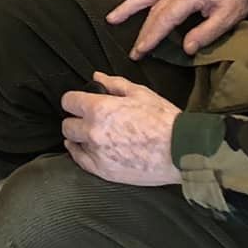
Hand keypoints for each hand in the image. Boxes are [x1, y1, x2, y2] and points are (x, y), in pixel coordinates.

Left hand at [60, 73, 181, 184]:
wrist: (180, 150)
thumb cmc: (164, 120)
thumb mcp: (140, 93)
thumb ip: (114, 84)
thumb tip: (97, 76)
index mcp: (100, 109)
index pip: (69, 101)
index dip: (73, 99)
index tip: (78, 102)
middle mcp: (94, 131)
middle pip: (67, 124)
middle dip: (75, 119)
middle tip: (86, 118)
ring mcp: (97, 153)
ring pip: (72, 143)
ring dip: (78, 137)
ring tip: (90, 134)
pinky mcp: (104, 171)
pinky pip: (81, 162)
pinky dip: (81, 154)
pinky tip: (85, 149)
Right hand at [106, 0, 247, 58]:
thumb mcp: (227, 18)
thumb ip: (205, 34)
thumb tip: (186, 48)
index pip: (164, 19)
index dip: (151, 36)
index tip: (140, 51)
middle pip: (153, 10)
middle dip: (141, 32)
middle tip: (132, 50)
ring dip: (128, 6)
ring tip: (112, 18)